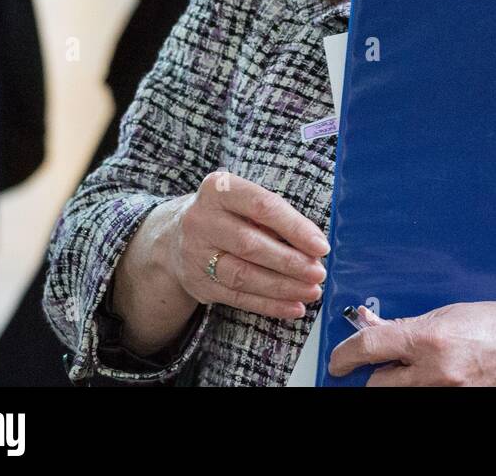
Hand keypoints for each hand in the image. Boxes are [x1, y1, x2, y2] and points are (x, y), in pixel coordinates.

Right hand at [161, 171, 329, 322]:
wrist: (175, 238)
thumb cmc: (227, 215)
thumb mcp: (243, 202)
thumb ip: (275, 217)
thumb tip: (313, 246)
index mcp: (219, 190)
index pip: (263, 207)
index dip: (295, 228)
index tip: (320, 246)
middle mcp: (202, 220)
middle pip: (251, 245)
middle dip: (290, 262)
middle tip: (318, 272)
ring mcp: (195, 254)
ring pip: (243, 276)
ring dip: (282, 287)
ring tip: (311, 291)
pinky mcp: (198, 283)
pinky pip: (238, 297)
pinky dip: (269, 305)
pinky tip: (293, 306)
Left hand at [327, 301, 495, 385]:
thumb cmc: (495, 325)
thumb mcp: (446, 313)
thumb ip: (406, 324)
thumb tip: (372, 327)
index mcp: (429, 339)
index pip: (370, 348)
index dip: (345, 355)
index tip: (339, 361)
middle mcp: (435, 371)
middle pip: (376, 386)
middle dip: (372, 375)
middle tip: (379, 365)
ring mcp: (446, 393)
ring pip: (396, 397)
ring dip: (395, 385)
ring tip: (411, 371)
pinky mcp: (456, 404)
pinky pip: (421, 400)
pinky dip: (417, 390)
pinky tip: (427, 379)